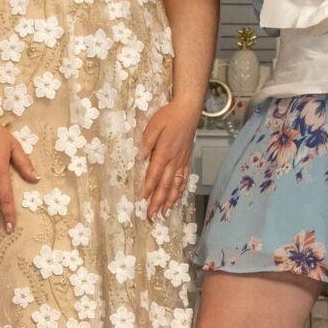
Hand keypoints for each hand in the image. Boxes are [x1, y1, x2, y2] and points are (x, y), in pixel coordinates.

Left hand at [139, 97, 201, 219]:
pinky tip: (176, 199)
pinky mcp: (186, 160)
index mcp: (164, 153)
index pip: (154, 174)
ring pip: (176, 186)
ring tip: (164, 214)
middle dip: (158, 202)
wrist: (187, 111)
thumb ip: (146, 143)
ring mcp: (181, 162)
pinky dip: (180, 191)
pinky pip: (184, 179)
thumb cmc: (168, 117)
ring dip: (170, 201)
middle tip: (152, 216)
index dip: (148, 189)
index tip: (143, 201)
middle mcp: (174, 161)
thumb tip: (140, 158)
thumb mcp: (153, 126)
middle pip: (165, 185)